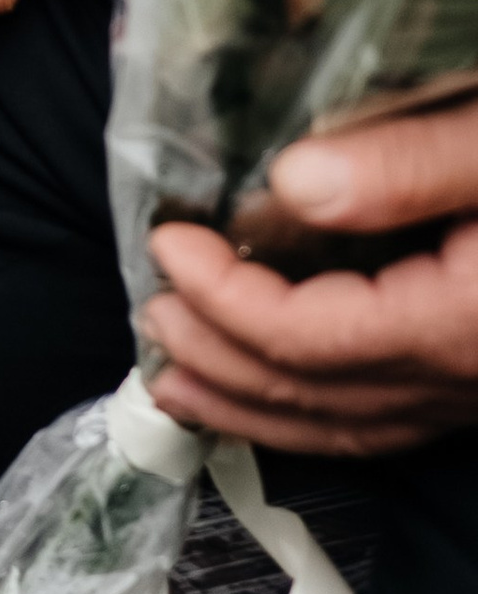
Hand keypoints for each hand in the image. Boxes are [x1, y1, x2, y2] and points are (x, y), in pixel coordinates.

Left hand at [144, 102, 477, 453]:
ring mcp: (471, 391)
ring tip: (174, 378)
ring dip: (248, 406)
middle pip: (312, 393)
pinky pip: (381, 424)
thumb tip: (292, 185)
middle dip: (215, 356)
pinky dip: (310, 419)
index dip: (221, 298)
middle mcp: (463, 376)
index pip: (306, 337)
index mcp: (458, 322)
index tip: (167, 242)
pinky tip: (268, 399)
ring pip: (344, 427)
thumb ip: (403, 166)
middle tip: (148, 310)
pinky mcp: (475, 381)